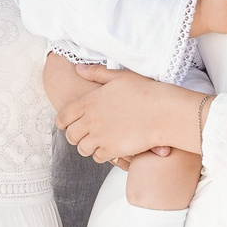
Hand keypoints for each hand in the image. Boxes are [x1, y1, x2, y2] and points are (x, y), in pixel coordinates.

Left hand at [57, 61, 203, 164]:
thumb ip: (96, 73)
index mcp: (89, 102)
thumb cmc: (145, 91)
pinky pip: (98, 157)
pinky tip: (109, 148)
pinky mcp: (112, 150)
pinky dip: (101, 154)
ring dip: (87, 146)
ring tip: (96, 142)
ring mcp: (101, 137)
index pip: (63, 117)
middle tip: (83, 135)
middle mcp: (91, 120)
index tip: (66, 124)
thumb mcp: (119, 76)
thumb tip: (79, 69)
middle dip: (75, 136)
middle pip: (71, 135)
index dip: (63, 122)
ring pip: (83, 148)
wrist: (163, 111)